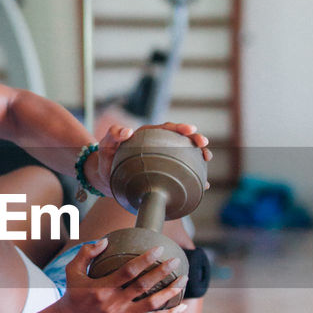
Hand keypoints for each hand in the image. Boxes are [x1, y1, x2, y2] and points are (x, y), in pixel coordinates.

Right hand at [54, 239, 186, 312]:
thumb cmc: (74, 293)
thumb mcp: (72, 271)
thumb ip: (86, 253)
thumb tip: (105, 240)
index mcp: (102, 288)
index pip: (128, 271)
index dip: (145, 260)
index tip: (159, 249)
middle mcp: (115, 303)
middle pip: (144, 286)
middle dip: (162, 272)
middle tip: (175, 261)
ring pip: (152, 304)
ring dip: (170, 292)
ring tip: (184, 279)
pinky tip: (183, 306)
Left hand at [86, 121, 211, 196]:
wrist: (105, 178)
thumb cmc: (106, 159)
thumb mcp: (106, 146)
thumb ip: (112, 135)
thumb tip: (127, 131)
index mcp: (149, 136)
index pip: (167, 129)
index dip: (180, 128)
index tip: (190, 130)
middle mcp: (158, 146)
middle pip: (181, 140)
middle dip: (195, 139)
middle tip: (204, 144)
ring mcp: (163, 160)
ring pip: (185, 156)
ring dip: (198, 156)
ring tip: (206, 159)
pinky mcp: (164, 174)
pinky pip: (181, 174)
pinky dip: (192, 178)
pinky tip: (203, 185)